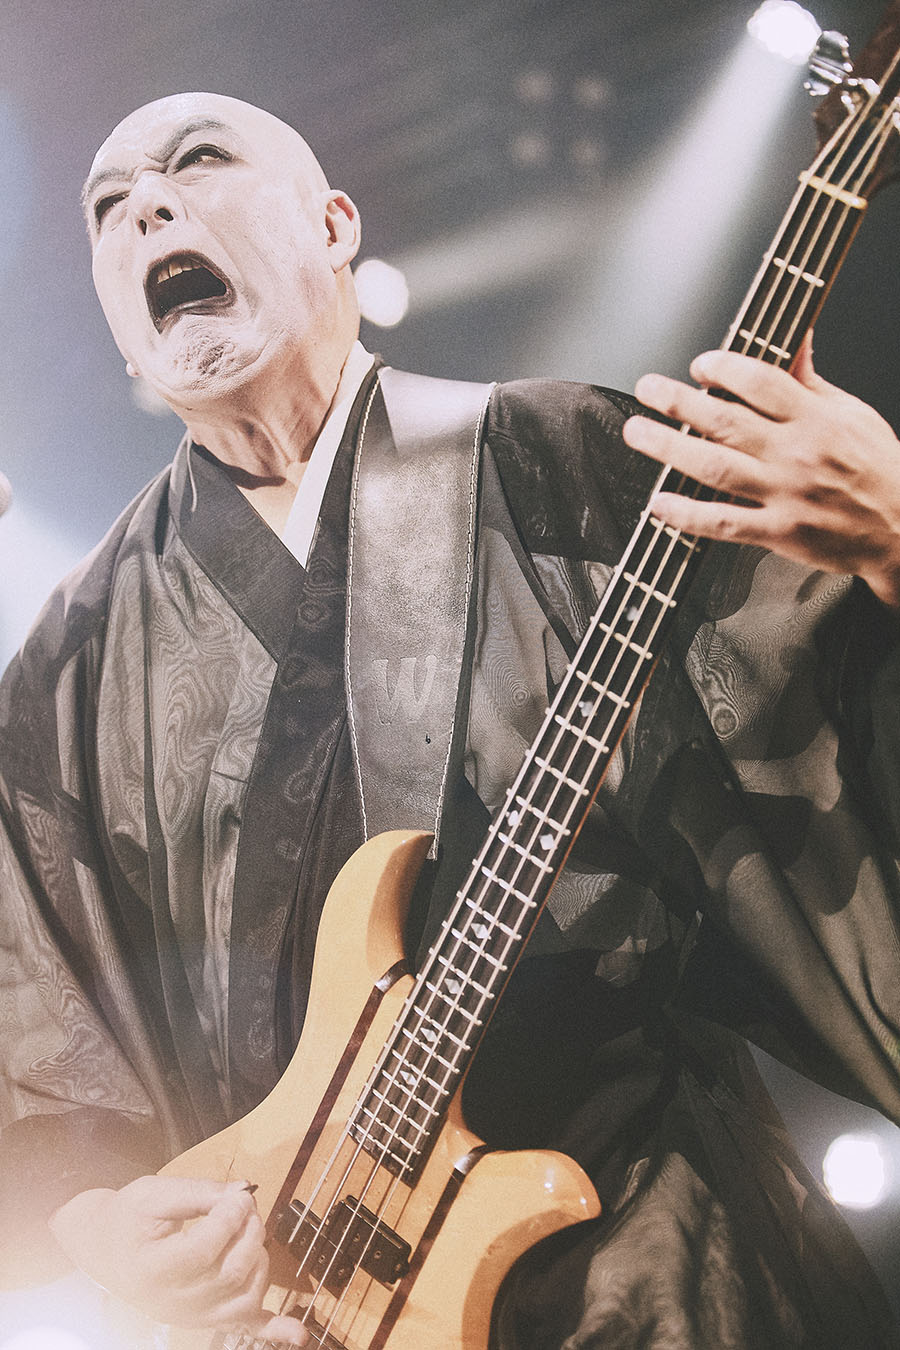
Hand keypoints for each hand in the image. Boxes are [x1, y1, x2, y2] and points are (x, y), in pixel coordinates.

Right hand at [49, 1175, 309, 1343]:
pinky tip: (299, 1333)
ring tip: (248, 1229)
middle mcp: (171, 1302)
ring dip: (259, 1257)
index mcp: (151, 1270)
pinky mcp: (204, 1317)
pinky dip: (273, 1330)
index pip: (204, 1248)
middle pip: (230, 1273)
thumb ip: (201, 1192)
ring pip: (244, 1296)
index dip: (230, 1216)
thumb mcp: (155, 1195)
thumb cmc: (128, 1219)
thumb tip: (244, 1190)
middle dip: (249, 1232)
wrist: (104, 1249)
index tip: (238, 1194)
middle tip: (247, 1205)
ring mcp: (190, 1315)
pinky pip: (244, 1327)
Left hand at [621, 335, 899, 606]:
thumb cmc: (877, 470)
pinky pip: (723, 522)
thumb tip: (795, 338)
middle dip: (679, 401)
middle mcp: (796, 453)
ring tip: (637, 431)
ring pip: (715, 466)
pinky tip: (659, 503)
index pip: (761, 381)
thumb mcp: (851, 413)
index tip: (700, 366)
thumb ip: (811, 381)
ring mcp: (785, 494)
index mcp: (815, 418)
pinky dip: (687, 514)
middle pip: (726, 420)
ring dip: (668, 448)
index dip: (723, 368)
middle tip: (647, 388)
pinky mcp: (779, 532)